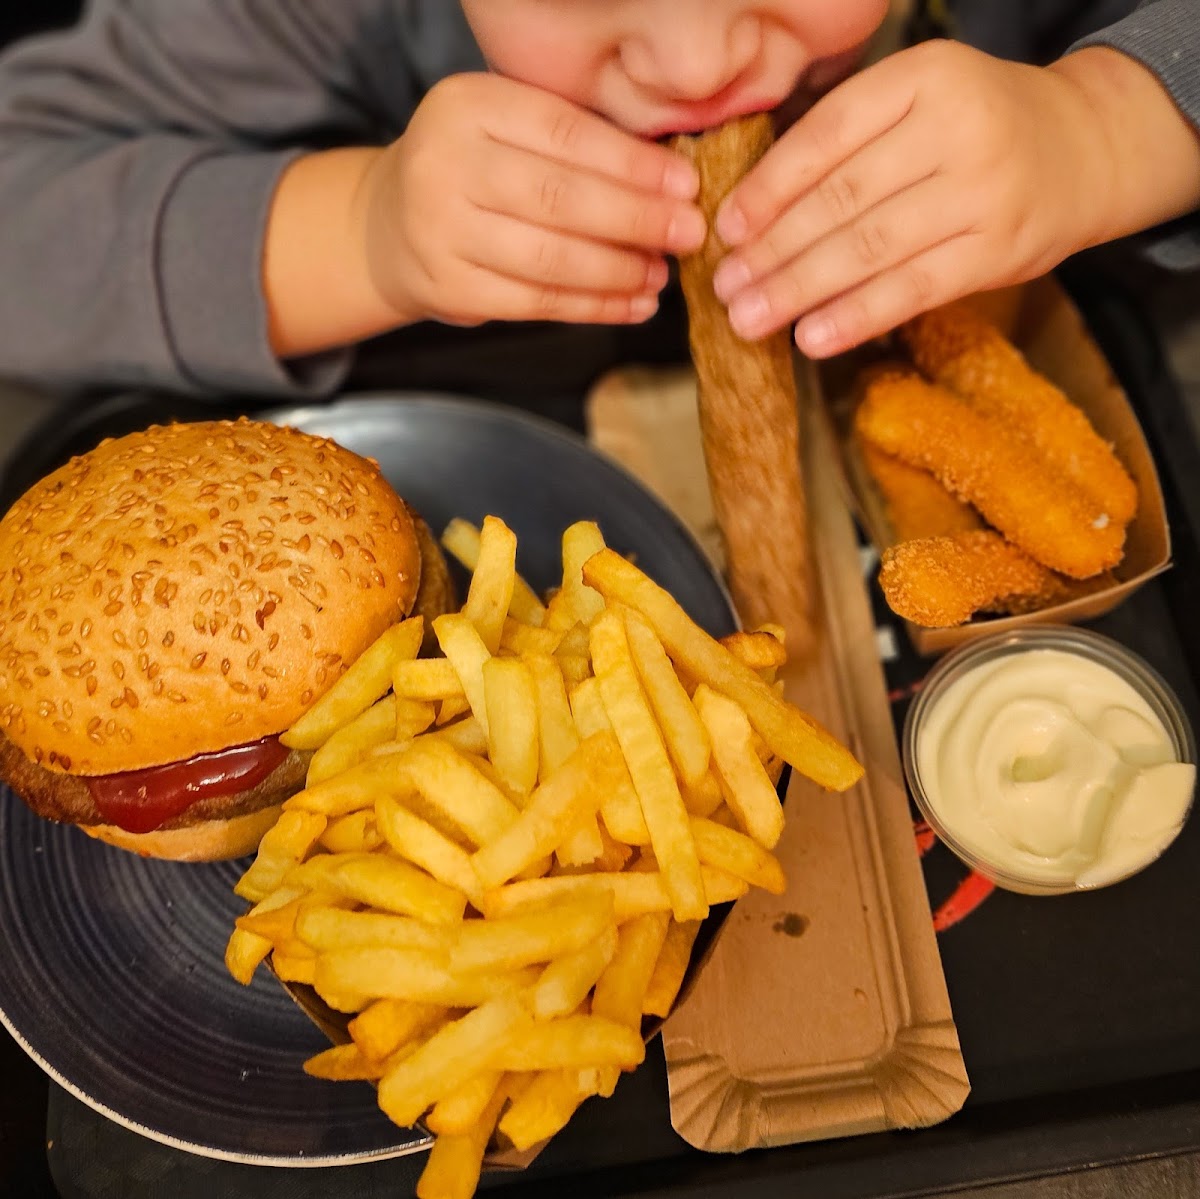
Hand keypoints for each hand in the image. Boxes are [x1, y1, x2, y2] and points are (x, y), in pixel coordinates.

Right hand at [359, 72, 704, 327]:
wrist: (390, 225)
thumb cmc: (473, 172)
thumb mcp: (507, 131)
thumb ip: (573, 144)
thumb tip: (671, 182)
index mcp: (469, 105)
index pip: (566, 134)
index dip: (634, 165)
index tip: (686, 186)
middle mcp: (445, 163)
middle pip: (561, 198)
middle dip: (637, 220)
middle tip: (689, 234)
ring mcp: (441, 230)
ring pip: (551, 257)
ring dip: (619, 270)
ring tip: (661, 274)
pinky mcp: (449, 288)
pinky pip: (537, 302)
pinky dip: (594, 306)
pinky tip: (633, 304)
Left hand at [709, 41, 1114, 356]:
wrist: (1084, 149)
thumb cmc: (973, 130)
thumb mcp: (917, 102)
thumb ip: (847, 141)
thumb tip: (750, 213)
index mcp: (922, 76)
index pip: (827, 135)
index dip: (769, 187)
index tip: (727, 230)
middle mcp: (956, 126)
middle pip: (842, 198)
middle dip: (773, 250)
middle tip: (725, 287)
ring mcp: (982, 190)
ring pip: (870, 247)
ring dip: (800, 289)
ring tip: (749, 319)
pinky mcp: (998, 250)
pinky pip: (913, 289)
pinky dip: (856, 316)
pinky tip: (812, 338)